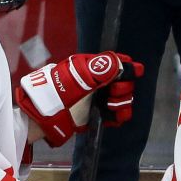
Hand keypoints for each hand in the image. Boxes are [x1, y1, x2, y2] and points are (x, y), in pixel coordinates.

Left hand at [15, 52, 143, 146]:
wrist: (45, 118)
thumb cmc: (58, 93)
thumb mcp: (79, 78)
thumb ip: (101, 70)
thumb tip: (124, 63)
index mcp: (93, 69)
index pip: (118, 63)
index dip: (128, 67)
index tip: (136, 72)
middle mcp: (99, 82)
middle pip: (125, 83)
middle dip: (123, 89)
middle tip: (112, 93)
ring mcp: (99, 99)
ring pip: (124, 99)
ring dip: (121, 103)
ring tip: (109, 107)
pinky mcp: (99, 114)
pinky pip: (118, 114)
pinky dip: (118, 116)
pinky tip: (112, 117)